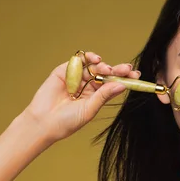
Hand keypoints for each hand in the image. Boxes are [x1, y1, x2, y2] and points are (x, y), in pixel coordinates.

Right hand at [22, 51, 140, 141]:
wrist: (43, 123)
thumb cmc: (66, 122)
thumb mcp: (89, 109)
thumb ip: (104, 95)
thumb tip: (122, 84)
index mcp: (95, 96)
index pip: (112, 84)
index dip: (124, 79)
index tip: (136, 75)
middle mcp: (86, 85)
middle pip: (105, 73)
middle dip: (116, 70)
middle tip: (126, 69)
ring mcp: (75, 77)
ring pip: (92, 66)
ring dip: (102, 65)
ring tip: (106, 68)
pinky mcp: (63, 71)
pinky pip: (77, 61)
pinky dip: (87, 58)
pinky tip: (95, 60)